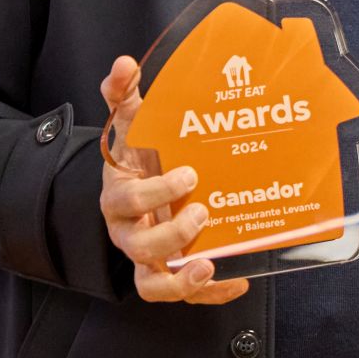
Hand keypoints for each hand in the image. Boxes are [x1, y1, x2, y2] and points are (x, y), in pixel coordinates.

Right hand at [98, 55, 249, 304]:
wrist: (138, 183)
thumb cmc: (139, 156)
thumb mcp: (131, 123)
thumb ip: (123, 93)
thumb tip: (124, 63)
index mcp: (119, 195)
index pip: (125, 200)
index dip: (153, 193)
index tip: (188, 174)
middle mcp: (129, 231)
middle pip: (139, 246)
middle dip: (171, 233)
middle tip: (203, 210)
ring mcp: (147, 257)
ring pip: (152, 284)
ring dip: (181, 279)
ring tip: (209, 264)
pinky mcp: (169, 274)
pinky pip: (184, 294)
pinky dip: (211, 292)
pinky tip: (239, 279)